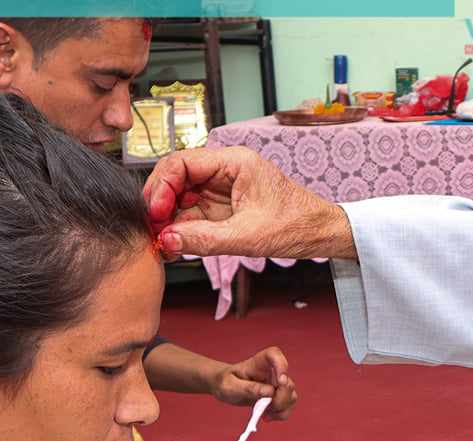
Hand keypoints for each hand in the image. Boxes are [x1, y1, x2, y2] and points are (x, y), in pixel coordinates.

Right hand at [143, 146, 355, 260]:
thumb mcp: (248, 236)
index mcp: (234, 161)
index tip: (155, 213)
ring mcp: (221, 189)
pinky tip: (174, 246)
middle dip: (160, 204)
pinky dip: (180, 229)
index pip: (182, 162)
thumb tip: (167, 241)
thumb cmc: (296, 225)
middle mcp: (224, 170)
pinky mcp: (222, 208)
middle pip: (176, 178)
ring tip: (161, 243)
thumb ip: (205, 239)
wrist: (320, 234)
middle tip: (152, 230)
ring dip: (168, 220)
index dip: (162, 186)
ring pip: (181, 198)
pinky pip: (192, 214)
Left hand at [210, 346, 298, 418]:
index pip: (275, 355)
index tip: (280, 381)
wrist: (225, 388)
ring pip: (291, 395)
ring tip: (265, 414)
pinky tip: (267, 416)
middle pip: (287, 382)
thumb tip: (269, 392)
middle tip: (268, 407)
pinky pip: (288, 405)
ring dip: (282, 408)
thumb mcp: (230, 386)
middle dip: (281, 398)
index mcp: (259, 362)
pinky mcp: (277, 395)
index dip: (282, 366)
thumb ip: (248, 388)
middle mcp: (272, 371)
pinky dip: (281, 414)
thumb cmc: (225, 382)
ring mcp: (276, 384)